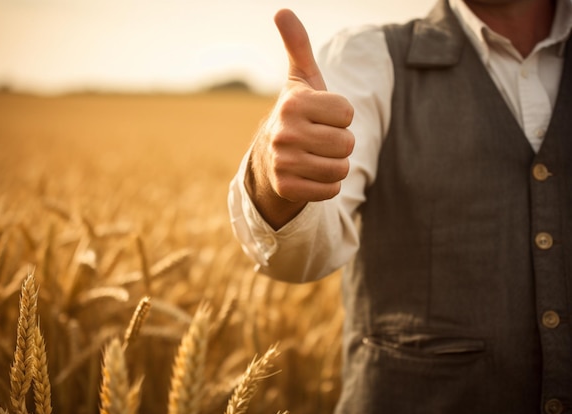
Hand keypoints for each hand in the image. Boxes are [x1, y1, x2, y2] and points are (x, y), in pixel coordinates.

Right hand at [246, 9, 354, 228]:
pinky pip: (330, 190)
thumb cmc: (298, 113)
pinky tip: (311, 175)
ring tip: (316, 157)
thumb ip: (297, 45)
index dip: (341, 117)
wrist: (271, 157)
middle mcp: (284, 132)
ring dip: (335, 165)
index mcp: (293, 103)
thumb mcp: (300, 79)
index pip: (347, 113)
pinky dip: (327, 186)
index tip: (322, 117)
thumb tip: (281, 11)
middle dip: (340, 143)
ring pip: (341, 168)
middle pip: (346, 143)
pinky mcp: (286, 188)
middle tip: (319, 140)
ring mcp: (283, 162)